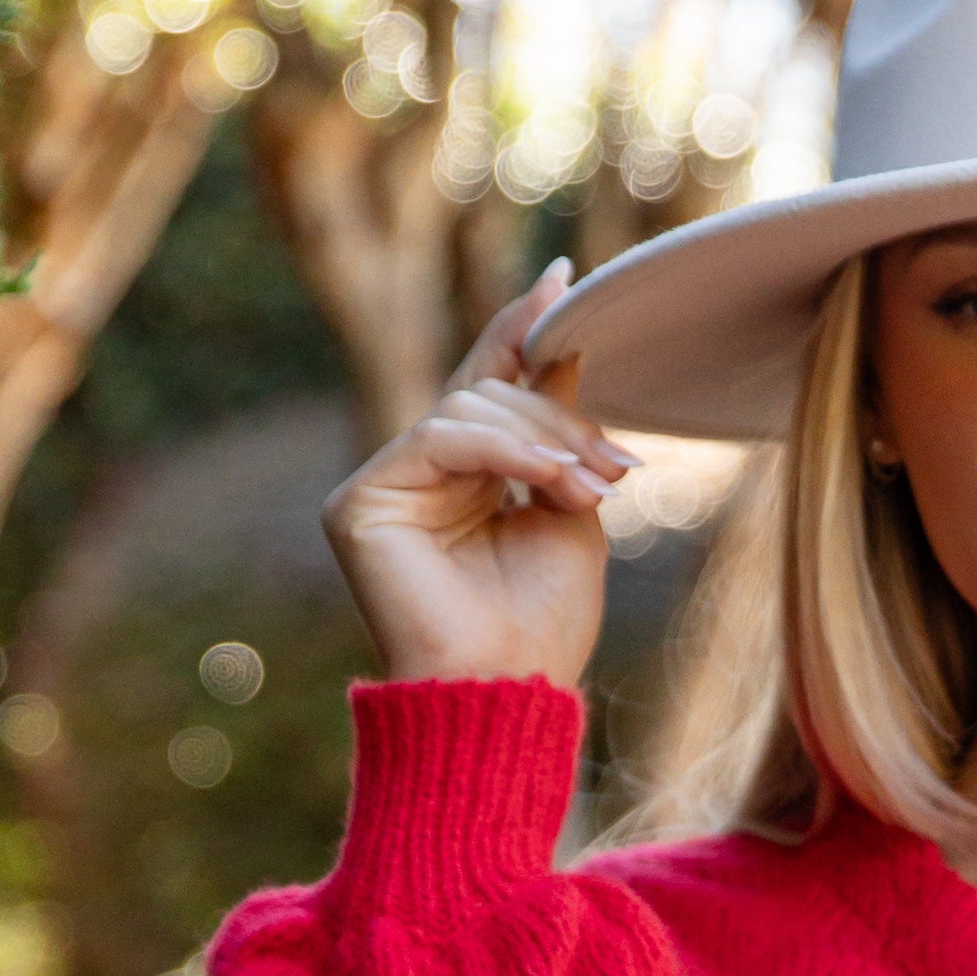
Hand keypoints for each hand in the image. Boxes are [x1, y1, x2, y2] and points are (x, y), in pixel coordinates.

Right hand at [322, 262, 624, 686]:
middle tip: (618, 466)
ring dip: (543, 441)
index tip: (566, 282)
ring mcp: (382, 486)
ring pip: (468, 407)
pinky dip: (505, 452)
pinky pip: (438, 436)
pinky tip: (550, 481)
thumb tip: (569, 344)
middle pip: (489, 392)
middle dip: (561, 418)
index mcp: (462, 477)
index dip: (524, 331)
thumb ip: (562, 434)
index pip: (492, 385)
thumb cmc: (543, 625)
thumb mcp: (570, 508)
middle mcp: (415, 475)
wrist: (508, 692)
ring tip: (591, 488)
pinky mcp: (358, 502)